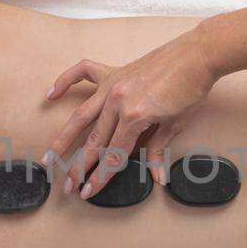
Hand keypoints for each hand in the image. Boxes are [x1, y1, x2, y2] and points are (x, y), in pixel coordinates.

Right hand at [42, 31, 218, 197]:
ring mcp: (113, 84)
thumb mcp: (176, 124)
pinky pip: (83, 73)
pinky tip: (51, 95)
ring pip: (81, 115)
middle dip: (79, 166)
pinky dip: (65, 81)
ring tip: (48, 155)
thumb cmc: (191, 89)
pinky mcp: (113, 71)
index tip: (88, 192)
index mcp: (135, 116)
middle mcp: (118, 100)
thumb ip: (158, 149)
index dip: (100, 177)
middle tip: (67, 185)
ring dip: (63, 137)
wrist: (198, 55)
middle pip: (94, 140)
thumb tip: (156, 176)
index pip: (114, 155)